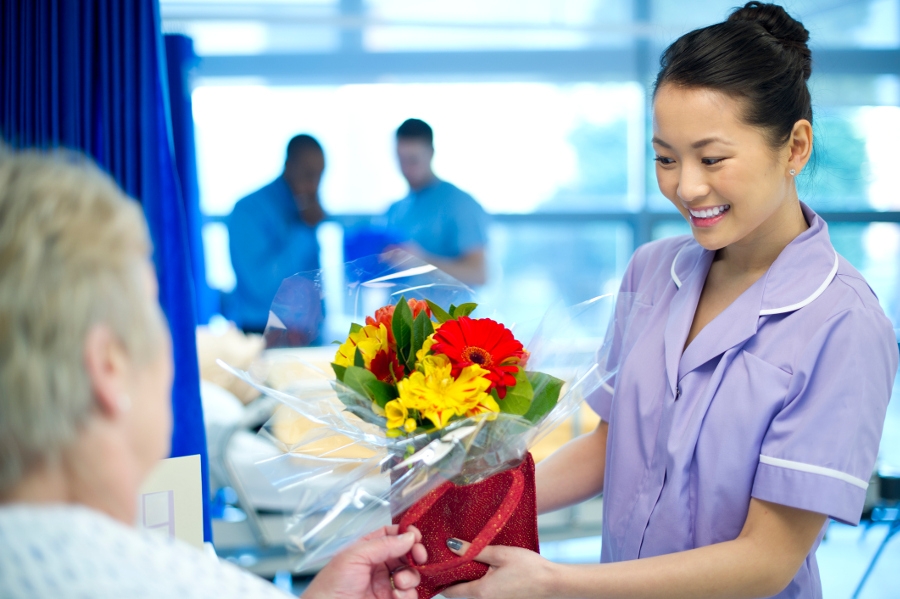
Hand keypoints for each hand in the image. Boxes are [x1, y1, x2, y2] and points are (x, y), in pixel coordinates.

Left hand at [303, 525, 427, 598]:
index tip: (416, 536)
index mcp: (368, 549)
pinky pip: (409, 594)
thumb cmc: (330, 587)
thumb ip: (383, 544)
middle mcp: (378, 565)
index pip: (392, 535)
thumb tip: (408, 536)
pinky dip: (408, 594)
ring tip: (399, 582)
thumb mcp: (354, 556)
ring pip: (411, 574)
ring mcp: (385, 584)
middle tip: (418, 557)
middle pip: (406, 554)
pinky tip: (396, 595)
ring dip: (410, 577)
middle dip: (415, 555)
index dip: (406, 534)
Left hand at [441, 538, 558, 598]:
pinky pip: (483, 591)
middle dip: (452, 576)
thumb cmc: (529, 568)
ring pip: (471, 591)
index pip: (449, 591)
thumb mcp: (499, 554)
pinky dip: (478, 580)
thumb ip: (473, 550)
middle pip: (459, 591)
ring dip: (466, 577)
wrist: (553, 583)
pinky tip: (482, 565)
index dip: (439, 579)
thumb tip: (450, 545)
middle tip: (448, 556)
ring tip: (464, 557)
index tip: (433, 565)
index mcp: (480, 592)